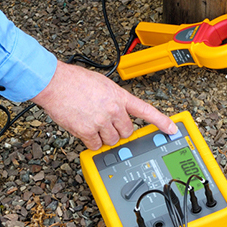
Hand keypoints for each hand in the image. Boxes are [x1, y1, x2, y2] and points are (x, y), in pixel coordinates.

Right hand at [31, 61, 176, 149]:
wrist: (54, 83)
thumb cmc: (74, 80)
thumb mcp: (102, 85)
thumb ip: (113, 100)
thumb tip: (117, 115)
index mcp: (119, 96)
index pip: (146, 110)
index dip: (161, 122)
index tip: (172, 130)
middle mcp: (113, 110)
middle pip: (127, 132)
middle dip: (119, 131)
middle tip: (107, 124)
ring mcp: (101, 122)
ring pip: (112, 141)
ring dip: (104, 137)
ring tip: (92, 124)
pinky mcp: (87, 131)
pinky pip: (95, 146)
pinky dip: (91, 142)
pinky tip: (85, 130)